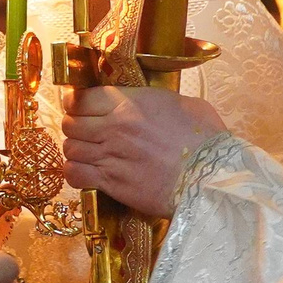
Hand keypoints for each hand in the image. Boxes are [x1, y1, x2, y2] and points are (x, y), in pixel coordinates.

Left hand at [61, 85, 225, 216]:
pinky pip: (75, 174)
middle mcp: (114, 127)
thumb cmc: (205, 139)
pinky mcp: (112, 182)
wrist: (212, 177)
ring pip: (70, 148)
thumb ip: (152, 100)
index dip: (75, 103)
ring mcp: (111, 156)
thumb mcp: (183, 104)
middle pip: (70, 123)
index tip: (78, 107)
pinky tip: (87, 172)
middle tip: (85, 132)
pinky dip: (76, 173)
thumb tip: (143, 100)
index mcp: (130, 103)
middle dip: (74, 127)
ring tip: (88, 153)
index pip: (80, 99)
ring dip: (76, 150)